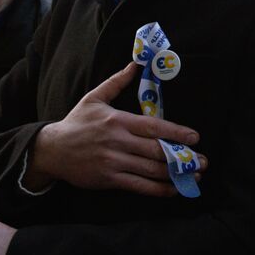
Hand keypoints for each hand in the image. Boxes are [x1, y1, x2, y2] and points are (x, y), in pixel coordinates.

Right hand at [27, 63, 203, 196]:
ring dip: (176, 174)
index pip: (153, 126)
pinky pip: (139, 186)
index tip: (195, 137)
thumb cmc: (76, 123)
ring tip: (194, 175)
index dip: (176, 133)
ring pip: (151, 170)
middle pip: (156, 150)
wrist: (51, 150)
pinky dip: (159, 190)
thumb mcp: (94, 98)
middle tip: (203, 160)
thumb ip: (117, 82)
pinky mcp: (109, 179)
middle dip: (183, 157)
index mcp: (118, 121)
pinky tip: (173, 190)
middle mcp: (118, 142)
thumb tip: (136, 64)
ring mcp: (113, 162)